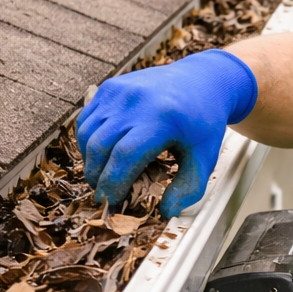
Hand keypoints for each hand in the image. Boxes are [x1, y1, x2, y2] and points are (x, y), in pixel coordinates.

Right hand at [77, 48, 257, 215]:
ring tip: (101, 178)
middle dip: (97, 176)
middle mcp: (135, 101)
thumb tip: (165, 212)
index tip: (111, 202)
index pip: (125, 156)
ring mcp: (119, 91)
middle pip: (101, 146)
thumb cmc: (203, 121)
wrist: (202, 80)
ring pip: (88, 133)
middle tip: (104, 196)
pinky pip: (87, 119)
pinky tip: (100, 155)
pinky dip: (87, 141)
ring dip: (89, 161)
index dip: (113, 183)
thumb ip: (189, 187)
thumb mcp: (206, 156)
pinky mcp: (110, 87)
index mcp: (161, 118)